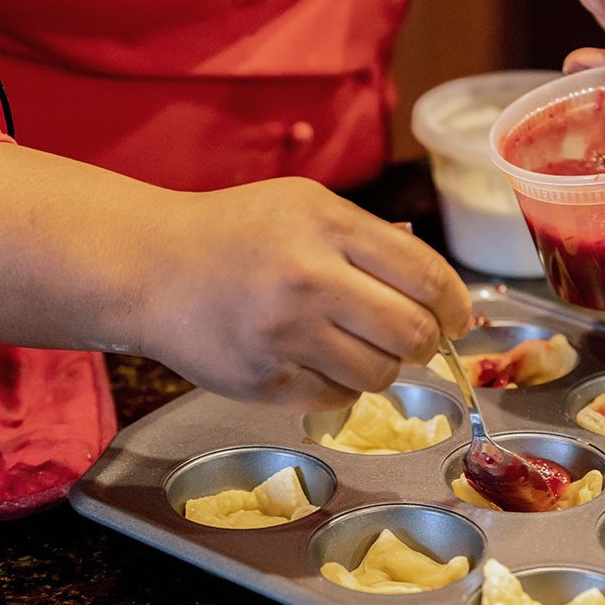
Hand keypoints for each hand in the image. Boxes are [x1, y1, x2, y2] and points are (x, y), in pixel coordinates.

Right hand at [137, 177, 471, 409]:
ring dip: (382, 367)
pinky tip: (317, 361)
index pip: (427, 276)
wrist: (149, 267)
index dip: (454, 305)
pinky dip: (340, 387)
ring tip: (357, 347)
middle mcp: (308, 277)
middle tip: (413, 340)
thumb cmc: (235, 233)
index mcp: (327, 224)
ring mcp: (283, 334)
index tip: (455, 318)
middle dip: (425, 343)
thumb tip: (439, 290)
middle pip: (412, 333)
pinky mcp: (263, 379)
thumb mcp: (304, 206)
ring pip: (380, 375)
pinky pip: (337, 398)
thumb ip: (370, 239)